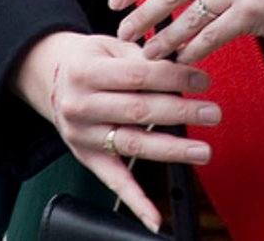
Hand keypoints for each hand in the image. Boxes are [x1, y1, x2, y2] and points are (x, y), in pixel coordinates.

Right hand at [12, 31, 217, 233]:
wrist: (50, 78)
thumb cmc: (89, 59)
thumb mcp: (109, 45)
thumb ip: (142, 55)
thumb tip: (186, 62)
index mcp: (85, 72)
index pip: (139, 76)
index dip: (174, 78)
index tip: (203, 80)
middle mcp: (81, 106)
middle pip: (138, 111)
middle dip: (181, 112)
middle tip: (213, 113)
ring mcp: (82, 136)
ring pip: (132, 144)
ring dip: (171, 149)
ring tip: (202, 150)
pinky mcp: (87, 158)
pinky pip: (113, 182)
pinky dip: (136, 201)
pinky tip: (155, 218)